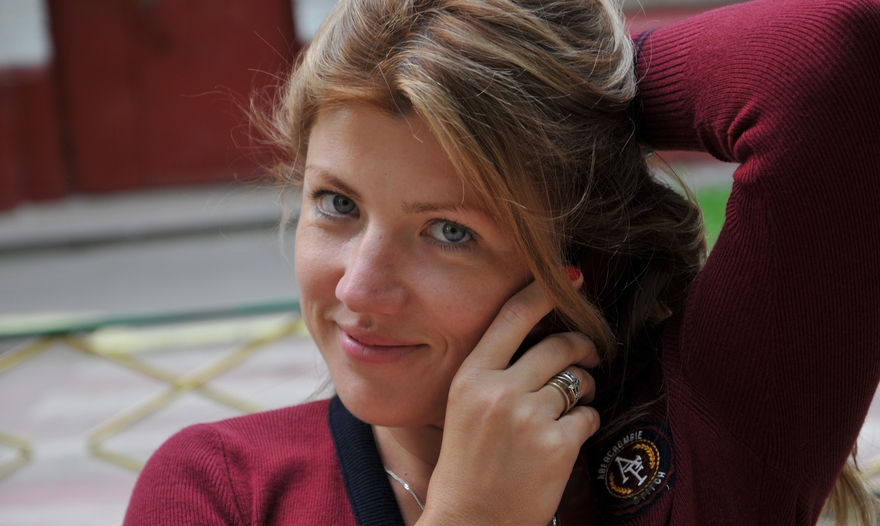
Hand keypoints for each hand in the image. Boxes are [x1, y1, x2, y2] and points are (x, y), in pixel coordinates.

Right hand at [419, 275, 599, 525]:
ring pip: (578, 380)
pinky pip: (588, 415)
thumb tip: (539, 336)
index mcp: (471, 377)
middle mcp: (499, 391)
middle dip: (582, 346)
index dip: (545, 290)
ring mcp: (529, 418)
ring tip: (572, 404)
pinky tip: (567, 438)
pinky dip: (584, 422)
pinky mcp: (556, 445)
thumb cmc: (467, 464)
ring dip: (583, 389)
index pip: (513, 317)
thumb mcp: (464, 406)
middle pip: (558, 344)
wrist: (472, 521)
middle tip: (588, 355)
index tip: (570, 277)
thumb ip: (494, 371)